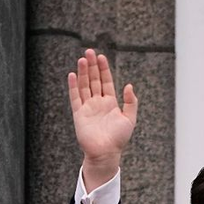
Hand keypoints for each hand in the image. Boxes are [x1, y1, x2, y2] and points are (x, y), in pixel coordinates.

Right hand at [67, 48, 138, 189]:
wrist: (106, 153)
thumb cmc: (119, 139)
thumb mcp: (130, 119)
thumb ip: (131, 102)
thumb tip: (129, 86)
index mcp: (110, 103)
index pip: (106, 82)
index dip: (104, 69)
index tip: (101, 57)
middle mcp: (98, 103)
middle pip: (94, 80)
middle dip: (92, 66)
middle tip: (89, 51)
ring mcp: (88, 107)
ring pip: (84, 86)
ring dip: (83, 72)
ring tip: (82, 59)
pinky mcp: (79, 113)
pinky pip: (75, 97)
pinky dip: (74, 86)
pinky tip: (73, 75)